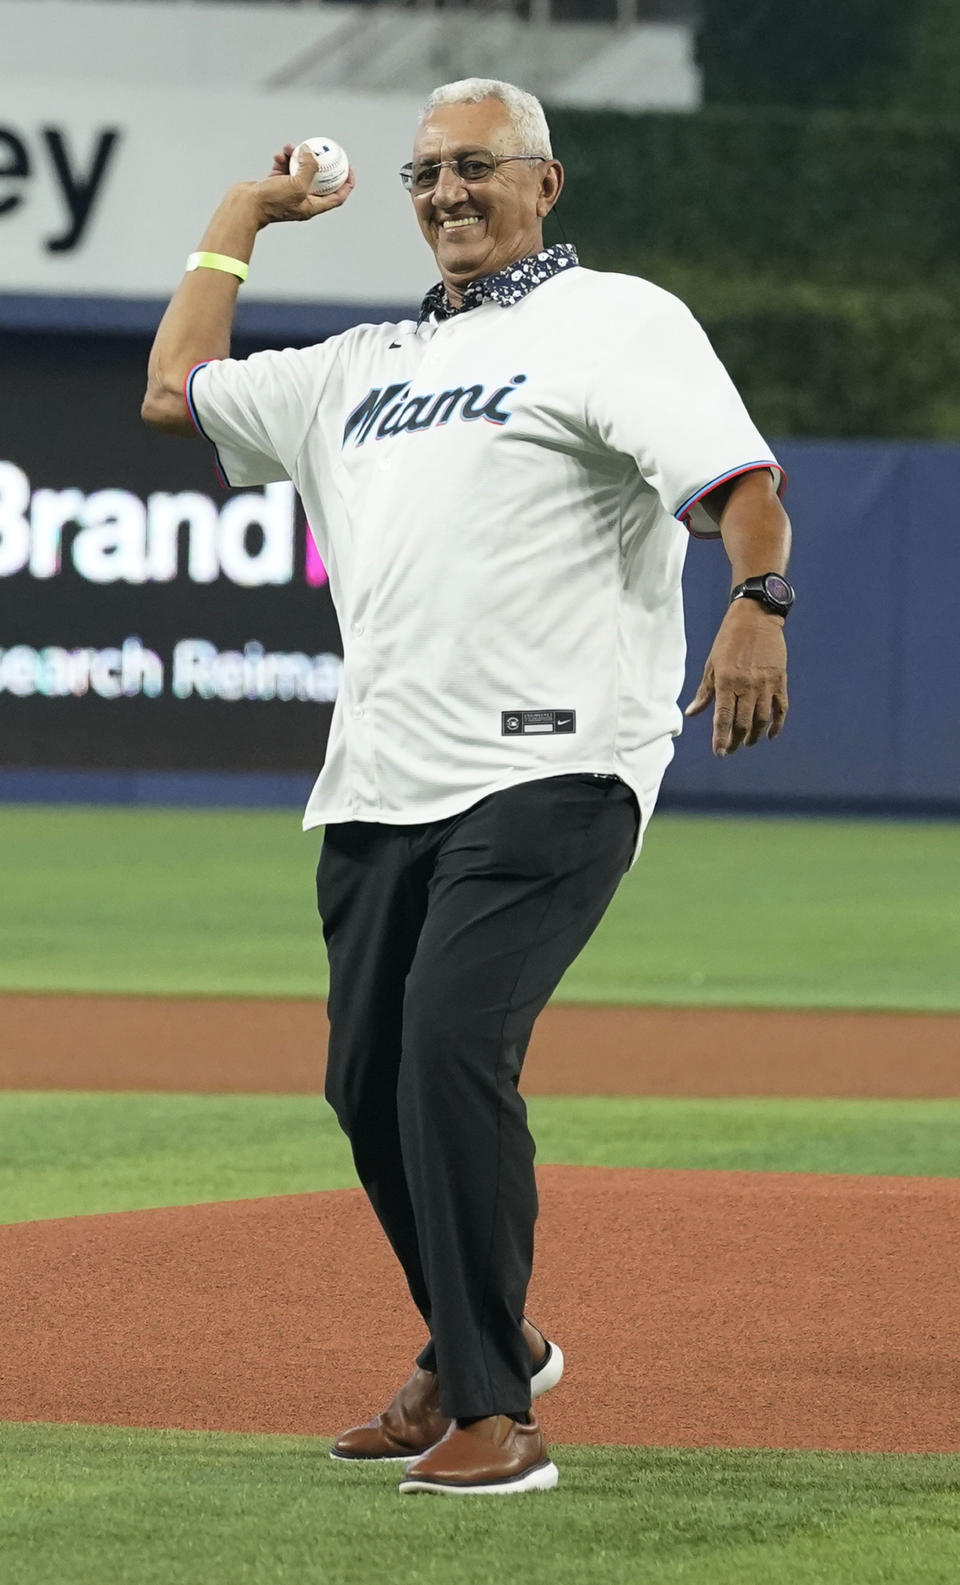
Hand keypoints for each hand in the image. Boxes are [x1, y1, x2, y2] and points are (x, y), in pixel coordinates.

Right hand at [247, 143, 354, 225]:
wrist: (245, 206)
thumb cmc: (272, 201)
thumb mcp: (296, 184)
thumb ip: (308, 167)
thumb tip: (311, 152)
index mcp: (312, 207)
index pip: (337, 197)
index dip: (346, 184)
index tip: (349, 168)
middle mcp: (302, 201)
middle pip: (318, 180)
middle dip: (319, 163)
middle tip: (323, 149)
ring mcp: (288, 193)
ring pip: (298, 171)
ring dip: (296, 157)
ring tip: (290, 147)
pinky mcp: (275, 186)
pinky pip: (284, 169)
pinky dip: (283, 160)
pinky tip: (279, 153)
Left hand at [684, 599, 787, 755]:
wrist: (756, 618)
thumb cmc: (728, 641)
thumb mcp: (711, 665)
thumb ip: (704, 692)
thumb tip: (691, 714)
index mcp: (727, 682)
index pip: (724, 718)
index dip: (721, 739)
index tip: (719, 753)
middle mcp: (747, 686)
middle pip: (743, 723)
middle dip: (737, 741)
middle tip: (732, 749)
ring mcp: (766, 684)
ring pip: (762, 719)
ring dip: (754, 735)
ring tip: (748, 743)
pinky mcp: (780, 681)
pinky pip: (781, 709)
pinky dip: (777, 725)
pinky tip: (770, 735)